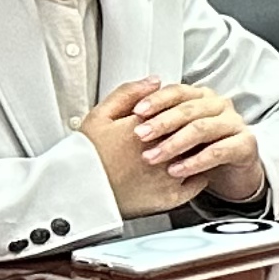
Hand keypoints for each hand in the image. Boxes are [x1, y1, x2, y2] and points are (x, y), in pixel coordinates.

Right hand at [82, 84, 201, 217]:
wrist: (79, 193)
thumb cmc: (87, 156)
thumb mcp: (100, 116)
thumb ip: (129, 93)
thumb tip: (155, 82)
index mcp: (146, 127)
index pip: (180, 110)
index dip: (180, 110)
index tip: (177, 113)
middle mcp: (162, 150)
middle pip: (193, 131)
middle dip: (191, 128)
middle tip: (187, 129)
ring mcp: (169, 175)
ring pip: (199, 155)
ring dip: (198, 150)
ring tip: (191, 148)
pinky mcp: (170, 197)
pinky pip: (198, 182)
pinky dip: (197, 173)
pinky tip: (189, 169)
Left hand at [124, 79, 264, 200]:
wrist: (232, 173)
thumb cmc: (198, 149)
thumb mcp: (176, 131)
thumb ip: (158, 115)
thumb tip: (136, 99)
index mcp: (202, 97)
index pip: (178, 91)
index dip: (157, 100)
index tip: (137, 112)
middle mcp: (220, 106)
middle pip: (189, 109)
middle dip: (162, 123)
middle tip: (141, 135)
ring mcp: (235, 124)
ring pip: (202, 128)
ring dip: (174, 143)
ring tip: (153, 157)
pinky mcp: (245, 144)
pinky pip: (218, 151)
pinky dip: (195, 162)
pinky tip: (176, 170)